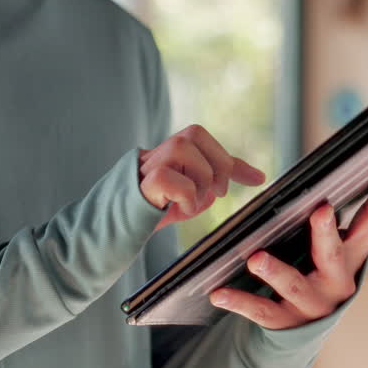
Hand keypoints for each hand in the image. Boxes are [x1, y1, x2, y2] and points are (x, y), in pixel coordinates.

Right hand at [139, 124, 265, 233]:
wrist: (108, 233)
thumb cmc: (143, 217)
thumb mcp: (182, 202)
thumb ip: (202, 191)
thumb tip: (228, 186)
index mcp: (166, 156)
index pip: (202, 140)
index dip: (230, 159)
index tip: (258, 180)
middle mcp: (154, 154)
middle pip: (194, 133)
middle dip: (217, 161)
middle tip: (218, 191)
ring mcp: (144, 166)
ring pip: (182, 148)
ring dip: (200, 177)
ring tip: (194, 201)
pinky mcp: (139, 185)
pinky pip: (170, 178)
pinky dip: (185, 195)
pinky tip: (179, 210)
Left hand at [208, 161, 367, 329]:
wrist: (303, 331)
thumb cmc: (314, 273)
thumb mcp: (330, 250)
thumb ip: (329, 219)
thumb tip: (325, 174)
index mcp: (351, 256)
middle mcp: (337, 280)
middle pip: (333, 254)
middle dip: (326, 233)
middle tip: (320, 211)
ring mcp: (312, 303)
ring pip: (294, 284)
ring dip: (276, 270)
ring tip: (256, 259)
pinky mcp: (285, 322)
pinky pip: (260, 310)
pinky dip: (239, 301)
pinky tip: (218, 293)